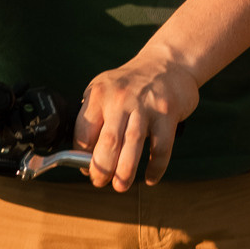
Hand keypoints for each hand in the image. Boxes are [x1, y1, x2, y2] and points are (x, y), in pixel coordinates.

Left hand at [75, 51, 200, 188]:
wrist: (168, 62)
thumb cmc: (133, 83)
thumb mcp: (106, 90)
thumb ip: (96, 117)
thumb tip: (85, 156)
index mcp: (98, 95)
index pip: (84, 132)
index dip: (81, 157)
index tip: (85, 170)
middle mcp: (119, 99)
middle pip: (107, 142)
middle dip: (101, 169)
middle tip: (100, 182)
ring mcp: (145, 106)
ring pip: (132, 145)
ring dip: (125, 171)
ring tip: (120, 186)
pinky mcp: (167, 113)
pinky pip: (161, 147)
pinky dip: (156, 167)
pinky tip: (151, 177)